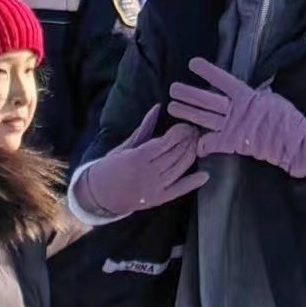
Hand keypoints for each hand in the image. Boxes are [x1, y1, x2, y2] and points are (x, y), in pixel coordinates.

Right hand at [75, 105, 207, 217]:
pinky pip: (179, 190)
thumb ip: (144, 127)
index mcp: (137, 158)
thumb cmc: (111, 167)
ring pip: (179, 169)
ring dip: (191, 155)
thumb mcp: (125, 145)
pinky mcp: (159, 199)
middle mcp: (148, 173)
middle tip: (196, 132)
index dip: (179, 133)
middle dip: (188, 141)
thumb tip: (158, 107)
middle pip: (175, 155)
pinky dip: (192, 183)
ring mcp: (154, 188)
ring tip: (198, 144)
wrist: (100, 195)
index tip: (186, 125)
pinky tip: (204, 175)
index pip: (165, 143)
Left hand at [168, 59, 305, 178]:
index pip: (222, 79)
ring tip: (172, 107)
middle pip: (205, 99)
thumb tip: (261, 84)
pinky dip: (200, 144)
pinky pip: (210, 143)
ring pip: (202, 118)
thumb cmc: (286, 119)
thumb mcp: (274, 98)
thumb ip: (262, 92)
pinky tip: (191, 143)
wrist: (292, 142)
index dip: (207, 71)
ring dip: (186, 112)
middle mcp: (235, 109)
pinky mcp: (231, 143)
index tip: (193, 63)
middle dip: (187, 94)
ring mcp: (231, 126)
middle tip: (173, 89)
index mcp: (246, 95)